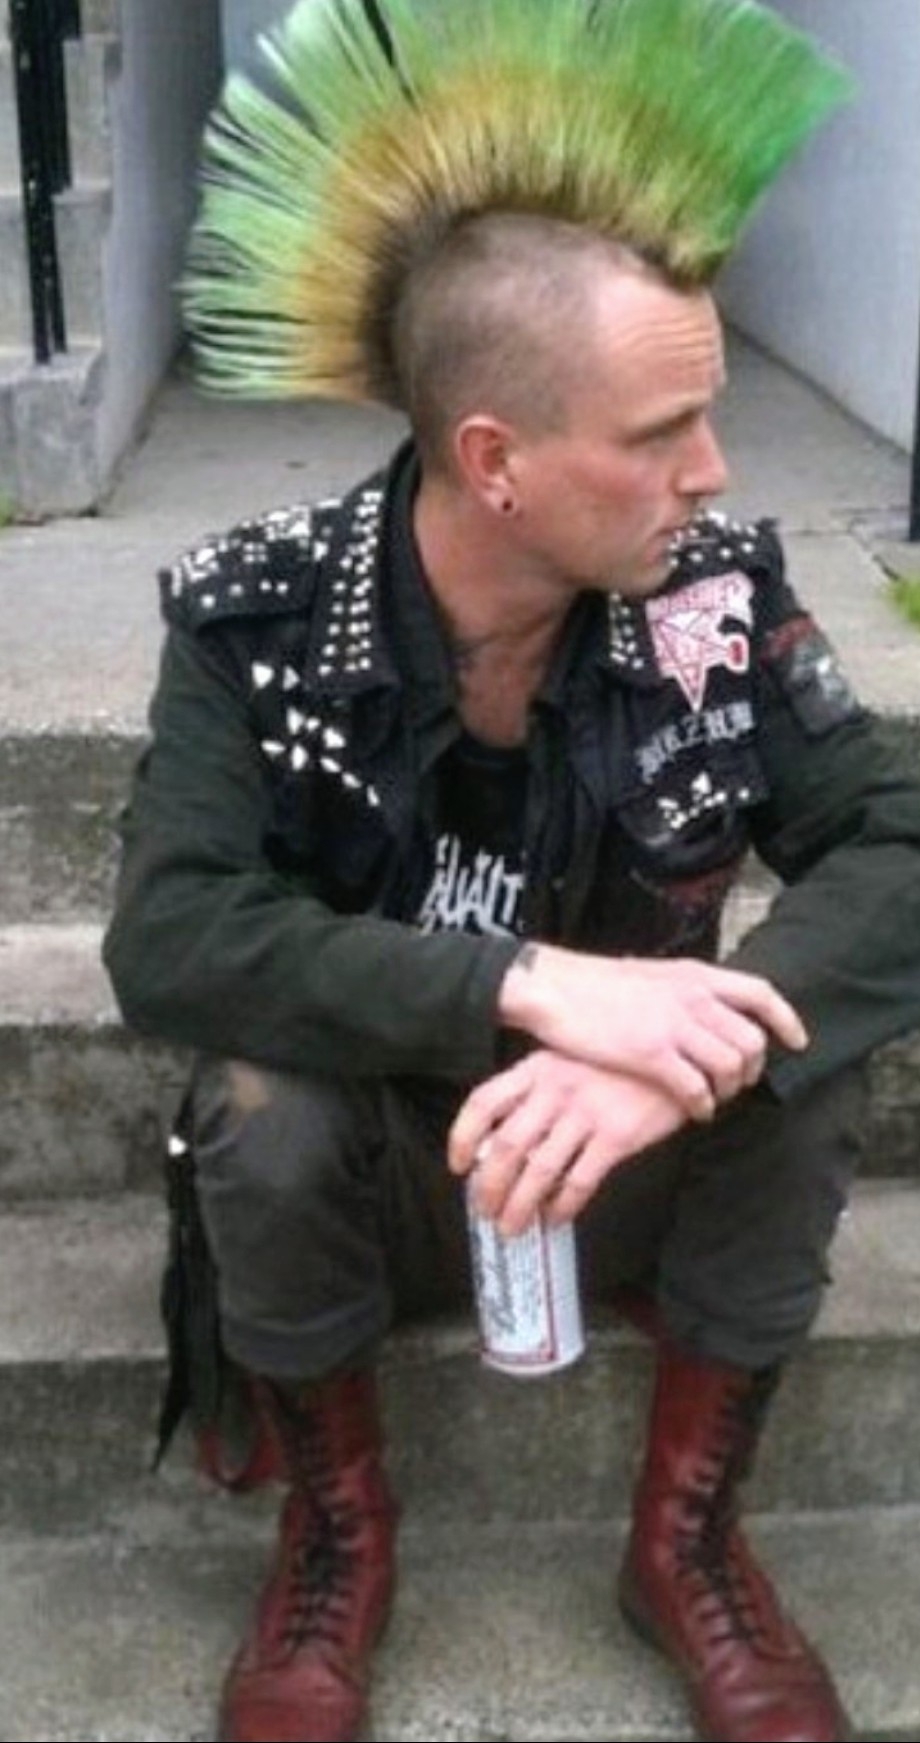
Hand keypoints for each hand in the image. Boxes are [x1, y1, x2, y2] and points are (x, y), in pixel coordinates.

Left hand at [448, 1048, 688, 1234]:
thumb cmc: (616, 1065)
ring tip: (512, 1226)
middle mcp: (556, 1089)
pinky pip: (579, 1180)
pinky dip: (563, 1205)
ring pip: (539, 1170)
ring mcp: (586, 1113)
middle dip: (489, 1187)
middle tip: (484, 1211)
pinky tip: (555, 1218)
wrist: (674, 1059)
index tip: (457, 1166)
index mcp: (536, 1068)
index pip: (483, 1102)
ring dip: (519, 1205)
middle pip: (507, 1146)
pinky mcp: (616, 1136)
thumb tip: (501, 1141)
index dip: (463, 1137)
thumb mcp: (567, 1063)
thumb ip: (535, 1092)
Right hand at [497, 944, 807, 1119]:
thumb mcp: (653, 975)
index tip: (797, 1042)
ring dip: (729, 1089)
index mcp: (695, 974)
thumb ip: (685, 991)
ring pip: (731, 1066)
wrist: (554, 987)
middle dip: (752, 1068)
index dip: (786, 1020)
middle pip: (752, 1039)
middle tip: (738, 1083)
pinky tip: (695, 1110)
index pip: (760, 994)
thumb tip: (708, 1008)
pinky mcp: (651, 1054)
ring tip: (713, 1098)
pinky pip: (697, 1088)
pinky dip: (703, 1105)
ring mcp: (674, 1025)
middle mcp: (693, 997)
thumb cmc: (596, 985)